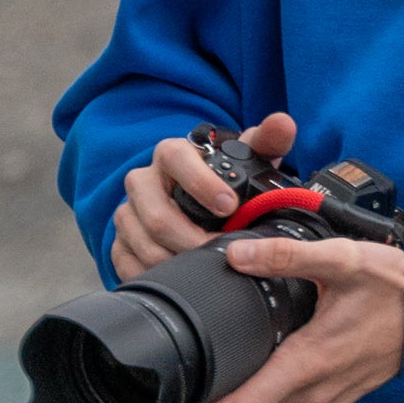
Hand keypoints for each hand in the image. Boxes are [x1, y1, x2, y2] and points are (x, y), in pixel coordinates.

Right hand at [112, 111, 297, 282]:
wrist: (203, 205)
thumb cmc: (227, 181)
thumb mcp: (249, 160)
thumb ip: (269, 140)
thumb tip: (284, 123)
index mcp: (171, 155)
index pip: (175, 159)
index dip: (200, 183)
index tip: (230, 206)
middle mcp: (142, 181)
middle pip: (156, 215)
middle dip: (193, 238)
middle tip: (224, 252)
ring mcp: (127, 213)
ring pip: (145, 244)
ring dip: (179, 261)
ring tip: (208, 269)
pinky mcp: (120, 243)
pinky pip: (130, 265)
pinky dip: (158, 276)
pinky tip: (182, 279)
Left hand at [187, 230, 403, 402]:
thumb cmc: (398, 290)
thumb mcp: (342, 260)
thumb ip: (285, 256)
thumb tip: (236, 255)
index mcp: (307, 363)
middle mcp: (316, 392)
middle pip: (253, 400)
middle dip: (227, 383)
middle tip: (208, 353)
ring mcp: (330, 400)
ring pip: (276, 396)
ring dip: (260, 376)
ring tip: (251, 341)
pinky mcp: (342, 398)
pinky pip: (300, 394)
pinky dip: (287, 376)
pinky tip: (292, 346)